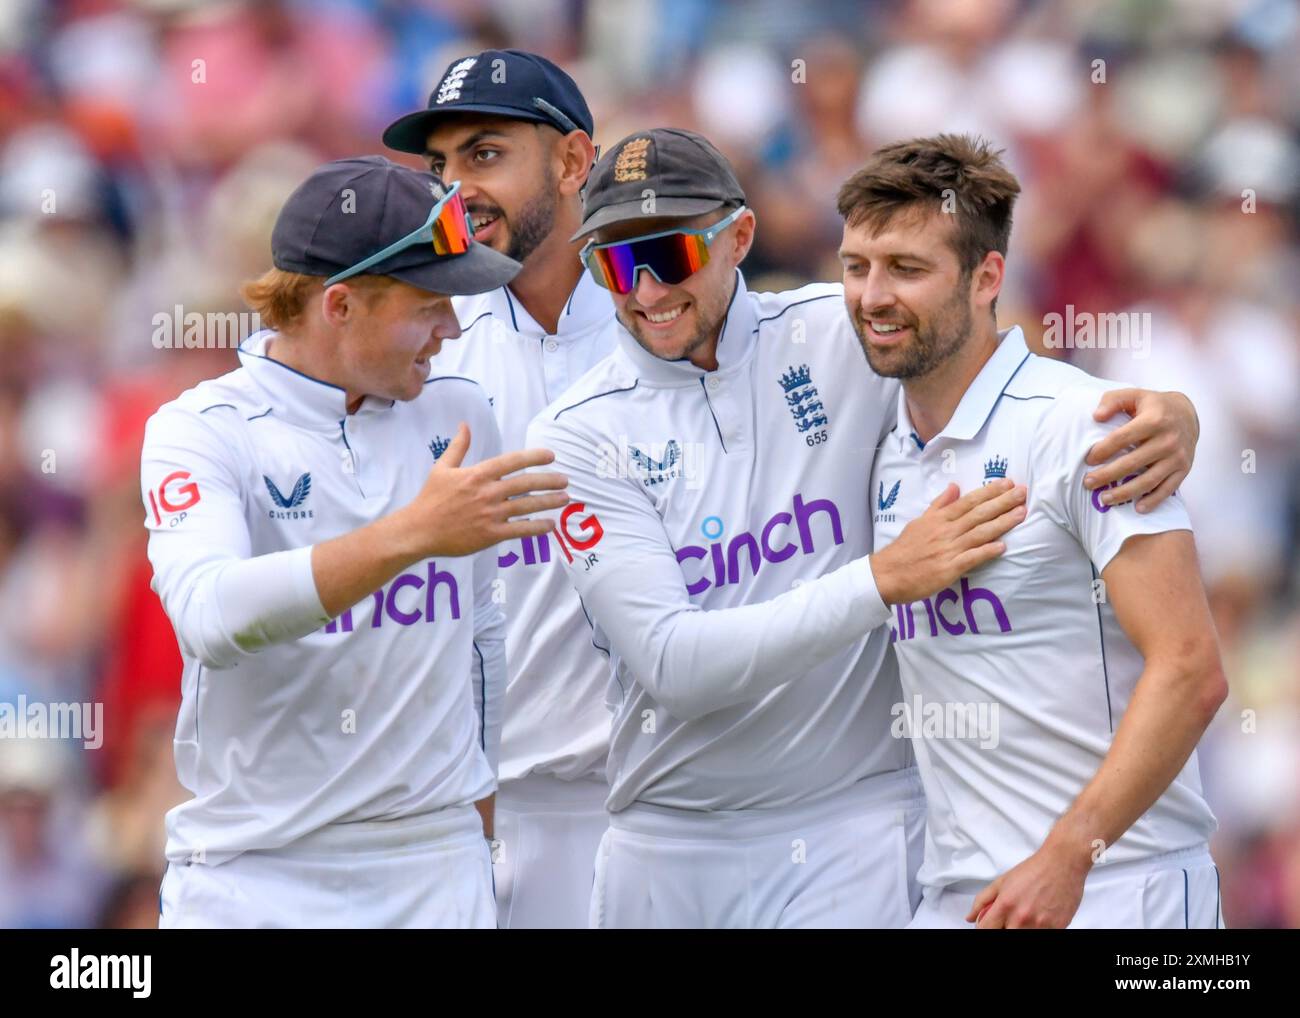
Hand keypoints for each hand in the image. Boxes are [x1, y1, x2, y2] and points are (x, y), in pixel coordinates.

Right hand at [400, 423, 568, 557]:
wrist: (418, 530)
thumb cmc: (430, 498)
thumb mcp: (442, 467)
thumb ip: (458, 447)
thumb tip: (464, 425)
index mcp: (477, 474)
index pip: (512, 462)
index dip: (533, 457)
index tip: (550, 455)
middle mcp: (487, 492)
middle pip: (525, 483)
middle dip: (549, 480)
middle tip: (565, 479)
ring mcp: (490, 514)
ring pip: (527, 506)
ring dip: (549, 502)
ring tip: (565, 498)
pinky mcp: (490, 535)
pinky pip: (519, 530)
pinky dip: (537, 527)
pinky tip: (550, 525)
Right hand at [870, 480, 1026, 604]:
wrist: (887, 574)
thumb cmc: (904, 549)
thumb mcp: (919, 521)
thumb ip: (939, 505)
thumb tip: (954, 487)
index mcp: (939, 519)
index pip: (968, 501)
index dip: (989, 492)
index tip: (1008, 483)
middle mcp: (945, 531)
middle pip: (978, 513)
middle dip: (1002, 502)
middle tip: (1023, 492)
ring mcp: (947, 550)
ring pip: (979, 533)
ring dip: (1001, 523)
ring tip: (1021, 513)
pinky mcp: (948, 569)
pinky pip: (971, 558)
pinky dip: (987, 552)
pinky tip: (1002, 546)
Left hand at [966, 841, 1089, 928]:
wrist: (1062, 864)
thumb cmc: (1033, 870)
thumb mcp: (1002, 881)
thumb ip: (982, 901)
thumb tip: (970, 918)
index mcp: (1005, 905)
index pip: (986, 930)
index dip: (985, 928)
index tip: (990, 925)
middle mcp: (1021, 918)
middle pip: (1004, 935)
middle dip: (1004, 928)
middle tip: (1009, 918)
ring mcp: (1040, 925)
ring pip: (1023, 936)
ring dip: (1022, 928)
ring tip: (1027, 914)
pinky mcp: (1057, 928)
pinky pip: (1042, 934)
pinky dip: (1038, 928)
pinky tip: (1040, 916)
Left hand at [1085, 389, 1197, 512]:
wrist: (1187, 413)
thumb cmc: (1153, 406)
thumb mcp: (1134, 395)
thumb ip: (1112, 401)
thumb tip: (1096, 416)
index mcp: (1154, 420)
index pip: (1122, 438)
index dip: (1103, 450)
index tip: (1088, 459)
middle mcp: (1168, 439)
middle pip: (1132, 463)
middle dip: (1107, 475)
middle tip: (1088, 483)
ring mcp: (1178, 456)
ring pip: (1149, 480)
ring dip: (1125, 493)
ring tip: (1104, 499)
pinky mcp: (1184, 468)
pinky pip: (1168, 488)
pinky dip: (1153, 500)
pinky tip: (1137, 508)